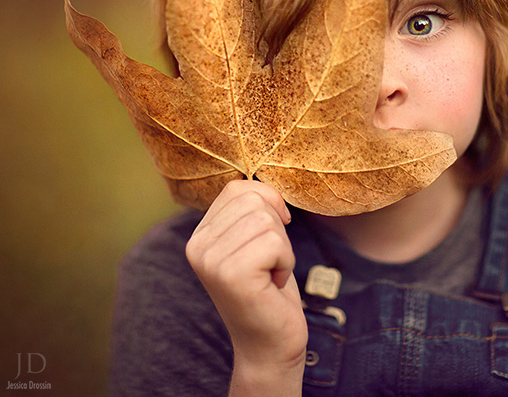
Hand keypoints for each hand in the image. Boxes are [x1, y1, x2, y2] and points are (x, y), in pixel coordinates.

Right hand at [186, 180, 306, 394]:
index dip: (268, 206)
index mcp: (199, 235)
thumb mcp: (256, 240)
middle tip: (269, 264)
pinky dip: (286, 262)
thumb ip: (252, 210)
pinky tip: (272, 285)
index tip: (270, 239)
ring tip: (269, 274)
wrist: (270, 342)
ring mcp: (211, 261)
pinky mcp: (232, 275)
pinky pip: (276, 243)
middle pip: (255, 201)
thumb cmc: (269, 289)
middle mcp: (197, 246)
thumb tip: (270, 190)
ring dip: (283, 249)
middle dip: (277, 231)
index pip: (238, 189)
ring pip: (267, 221)